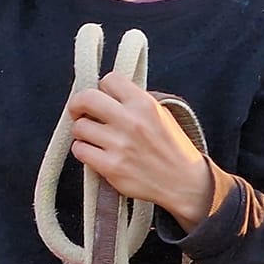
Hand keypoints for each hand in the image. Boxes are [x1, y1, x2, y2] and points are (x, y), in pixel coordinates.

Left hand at [68, 72, 216, 231]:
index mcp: (144, 104)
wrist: (184, 183)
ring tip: (94, 137)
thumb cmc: (173, 148)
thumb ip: (134, 101)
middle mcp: (130, 121)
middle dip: (78, 104)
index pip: (109, 80)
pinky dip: (83, 150)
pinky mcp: (111, 167)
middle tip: (80, 111)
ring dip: (82, 131)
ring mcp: (119, 145)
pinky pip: (80, 150)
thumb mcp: (161, 113)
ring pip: (79, 127)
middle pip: (85, 99)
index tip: (103, 97)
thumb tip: (107, 94)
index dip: (103, 89)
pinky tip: (94, 152)